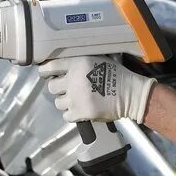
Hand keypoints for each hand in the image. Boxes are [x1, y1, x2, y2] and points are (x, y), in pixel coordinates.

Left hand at [38, 56, 156, 123]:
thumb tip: (61, 67)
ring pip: (58, 102)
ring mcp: (75, 98)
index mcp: (77, 63)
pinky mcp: (80, 113)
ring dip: (65, 102)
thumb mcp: (98, 60)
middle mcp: (73, 79)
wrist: (130, 94)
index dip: (45, 71)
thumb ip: (79, 63)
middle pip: (51, 87)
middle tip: (67, 90)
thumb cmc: (117, 75)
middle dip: (58, 89)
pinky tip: (80, 110)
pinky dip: (71, 114)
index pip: (50, 66)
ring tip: (76, 101)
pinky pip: (66, 115)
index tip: (46, 74)